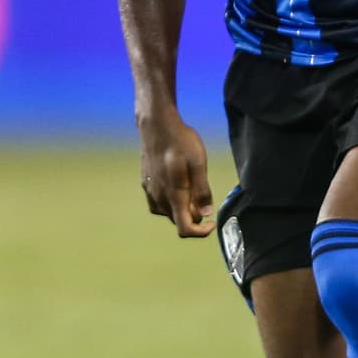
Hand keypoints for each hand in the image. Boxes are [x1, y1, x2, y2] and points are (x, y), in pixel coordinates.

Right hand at [138, 115, 215, 237]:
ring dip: (182, 207)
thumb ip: (202, 190)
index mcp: (174, 195)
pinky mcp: (145, 184)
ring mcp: (150, 191)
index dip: (200, 232)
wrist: (156, 125)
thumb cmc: (180, 141)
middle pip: (179, 220)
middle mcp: (159, 198)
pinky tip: (176, 186)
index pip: (185, 229)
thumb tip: (206, 213)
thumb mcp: (198, 163)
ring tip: (191, 186)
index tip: (211, 222)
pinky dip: (170, 201)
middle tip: (204, 193)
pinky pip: (159, 203)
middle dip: (194, 214)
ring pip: (169, 212)